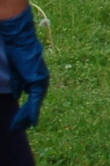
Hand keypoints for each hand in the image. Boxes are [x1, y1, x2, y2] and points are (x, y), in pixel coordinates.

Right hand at [0, 6, 45, 130]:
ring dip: (26, 117)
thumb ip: (16, 82)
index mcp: (32, 75)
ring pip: (35, 103)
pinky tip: (29, 122)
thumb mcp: (13, 70)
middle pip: (34, 102)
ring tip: (18, 128)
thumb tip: (18, 95)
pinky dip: (32, 111)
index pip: (30, 96)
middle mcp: (39, 78)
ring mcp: (40, 78)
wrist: (17, 37)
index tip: (19, 121)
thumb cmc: (12, 48)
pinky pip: (35, 99)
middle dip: (26, 116)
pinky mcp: (38, 78)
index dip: (25, 109)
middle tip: (19, 128)